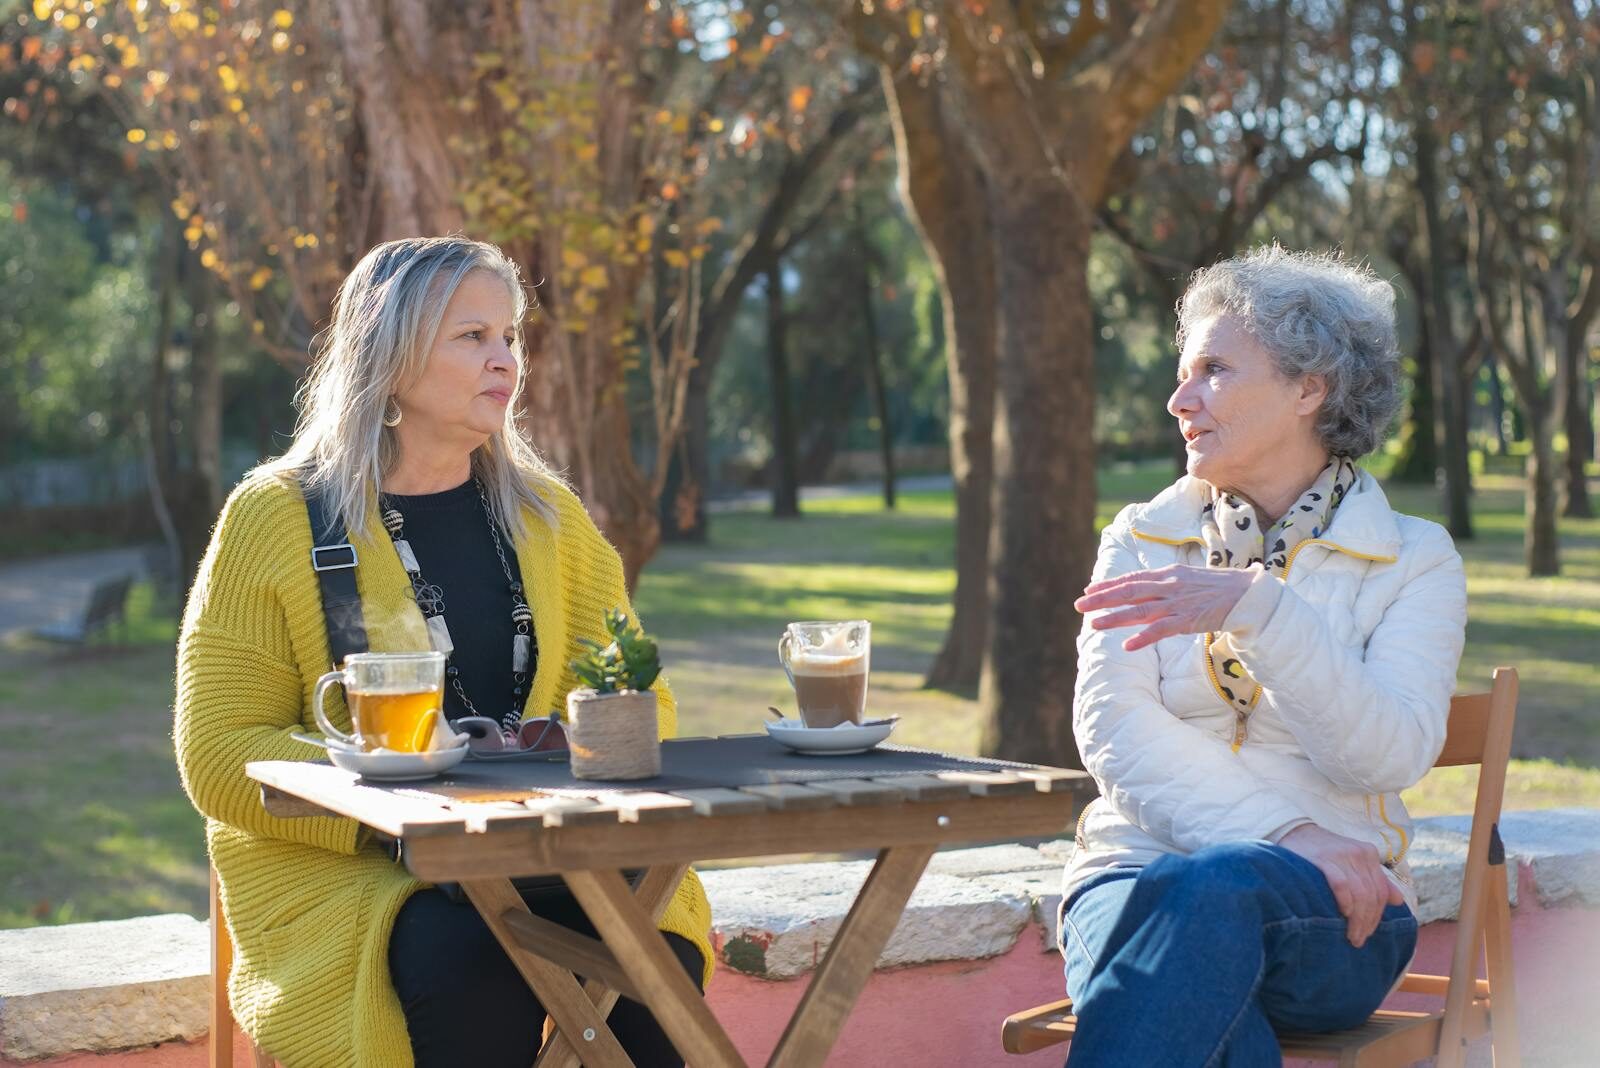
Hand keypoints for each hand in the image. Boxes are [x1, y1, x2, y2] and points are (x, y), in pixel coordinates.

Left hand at [1073, 564, 1255, 650]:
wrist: (1248, 594)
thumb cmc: (1219, 587)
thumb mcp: (1189, 579)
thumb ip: (1167, 584)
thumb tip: (1148, 590)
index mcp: (1169, 574)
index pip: (1132, 578)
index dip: (1109, 584)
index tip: (1088, 589)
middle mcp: (1169, 586)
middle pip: (1129, 592)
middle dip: (1102, 599)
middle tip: (1079, 605)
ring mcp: (1178, 604)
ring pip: (1139, 611)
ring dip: (1114, 618)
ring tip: (1093, 625)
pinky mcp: (1188, 620)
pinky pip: (1161, 630)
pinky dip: (1143, 638)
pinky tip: (1127, 646)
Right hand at [1278, 824, 1404, 947]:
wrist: (1294, 831)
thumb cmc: (1323, 852)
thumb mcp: (1352, 861)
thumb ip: (1374, 879)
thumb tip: (1398, 900)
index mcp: (1369, 854)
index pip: (1381, 891)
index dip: (1377, 916)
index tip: (1368, 932)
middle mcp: (1360, 853)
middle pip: (1371, 895)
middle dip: (1367, 921)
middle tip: (1358, 939)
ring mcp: (1342, 855)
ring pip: (1360, 894)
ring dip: (1357, 919)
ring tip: (1350, 935)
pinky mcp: (1324, 859)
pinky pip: (1341, 885)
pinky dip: (1345, 902)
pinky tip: (1343, 914)